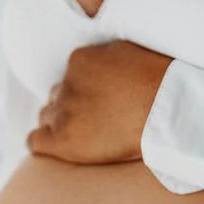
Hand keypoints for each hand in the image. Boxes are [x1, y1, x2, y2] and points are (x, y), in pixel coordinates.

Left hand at [27, 39, 173, 163]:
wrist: (166, 109)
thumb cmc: (163, 84)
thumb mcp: (134, 55)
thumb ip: (112, 60)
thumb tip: (110, 70)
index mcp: (80, 60)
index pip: (71, 76)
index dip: (85, 91)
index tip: (101, 102)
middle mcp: (66, 84)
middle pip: (58, 97)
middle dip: (72, 107)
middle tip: (95, 121)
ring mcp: (63, 112)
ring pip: (47, 117)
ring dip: (60, 125)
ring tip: (82, 136)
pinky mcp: (63, 139)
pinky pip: (36, 141)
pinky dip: (43, 144)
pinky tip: (58, 149)